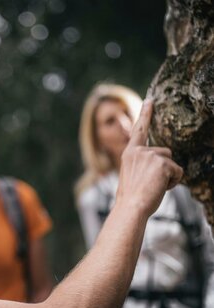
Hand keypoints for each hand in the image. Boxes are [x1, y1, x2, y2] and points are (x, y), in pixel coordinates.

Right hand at [116, 100, 182, 216]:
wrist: (131, 206)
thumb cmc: (130, 197)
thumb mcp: (131, 175)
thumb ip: (142, 164)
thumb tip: (159, 167)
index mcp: (129, 153)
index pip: (139, 130)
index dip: (145, 114)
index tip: (150, 100)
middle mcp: (139, 151)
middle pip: (165, 152)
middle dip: (164, 168)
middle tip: (150, 184)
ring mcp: (151, 155)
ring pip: (172, 163)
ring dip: (168, 176)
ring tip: (153, 187)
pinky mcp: (163, 163)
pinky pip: (178, 171)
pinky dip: (174, 182)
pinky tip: (160, 188)